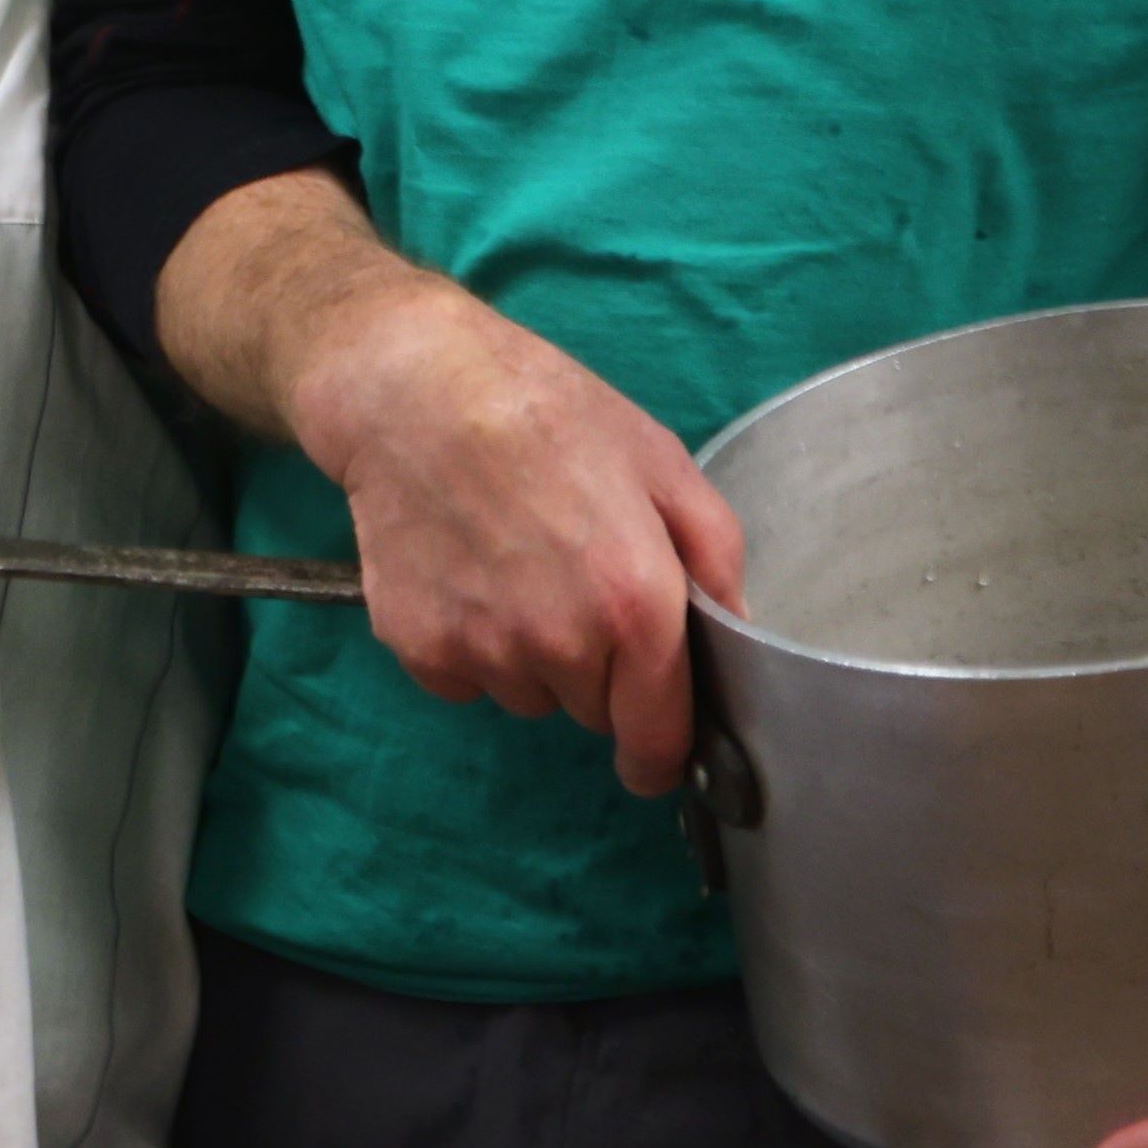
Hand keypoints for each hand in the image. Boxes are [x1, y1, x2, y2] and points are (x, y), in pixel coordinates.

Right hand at [290, 266, 745, 795]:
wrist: (412, 392)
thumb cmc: (545, 412)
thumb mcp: (660, 461)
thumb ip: (714, 556)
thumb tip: (735, 632)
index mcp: (634, 605)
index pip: (658, 737)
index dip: (663, 754)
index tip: (655, 754)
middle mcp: (559, 645)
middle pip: (592, 712)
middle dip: (595, 671)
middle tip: (572, 581)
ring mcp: (482, 651)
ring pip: (526, 695)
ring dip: (530, 656)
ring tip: (512, 564)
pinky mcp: (418, 648)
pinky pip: (464, 679)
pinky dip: (468, 643)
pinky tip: (463, 572)